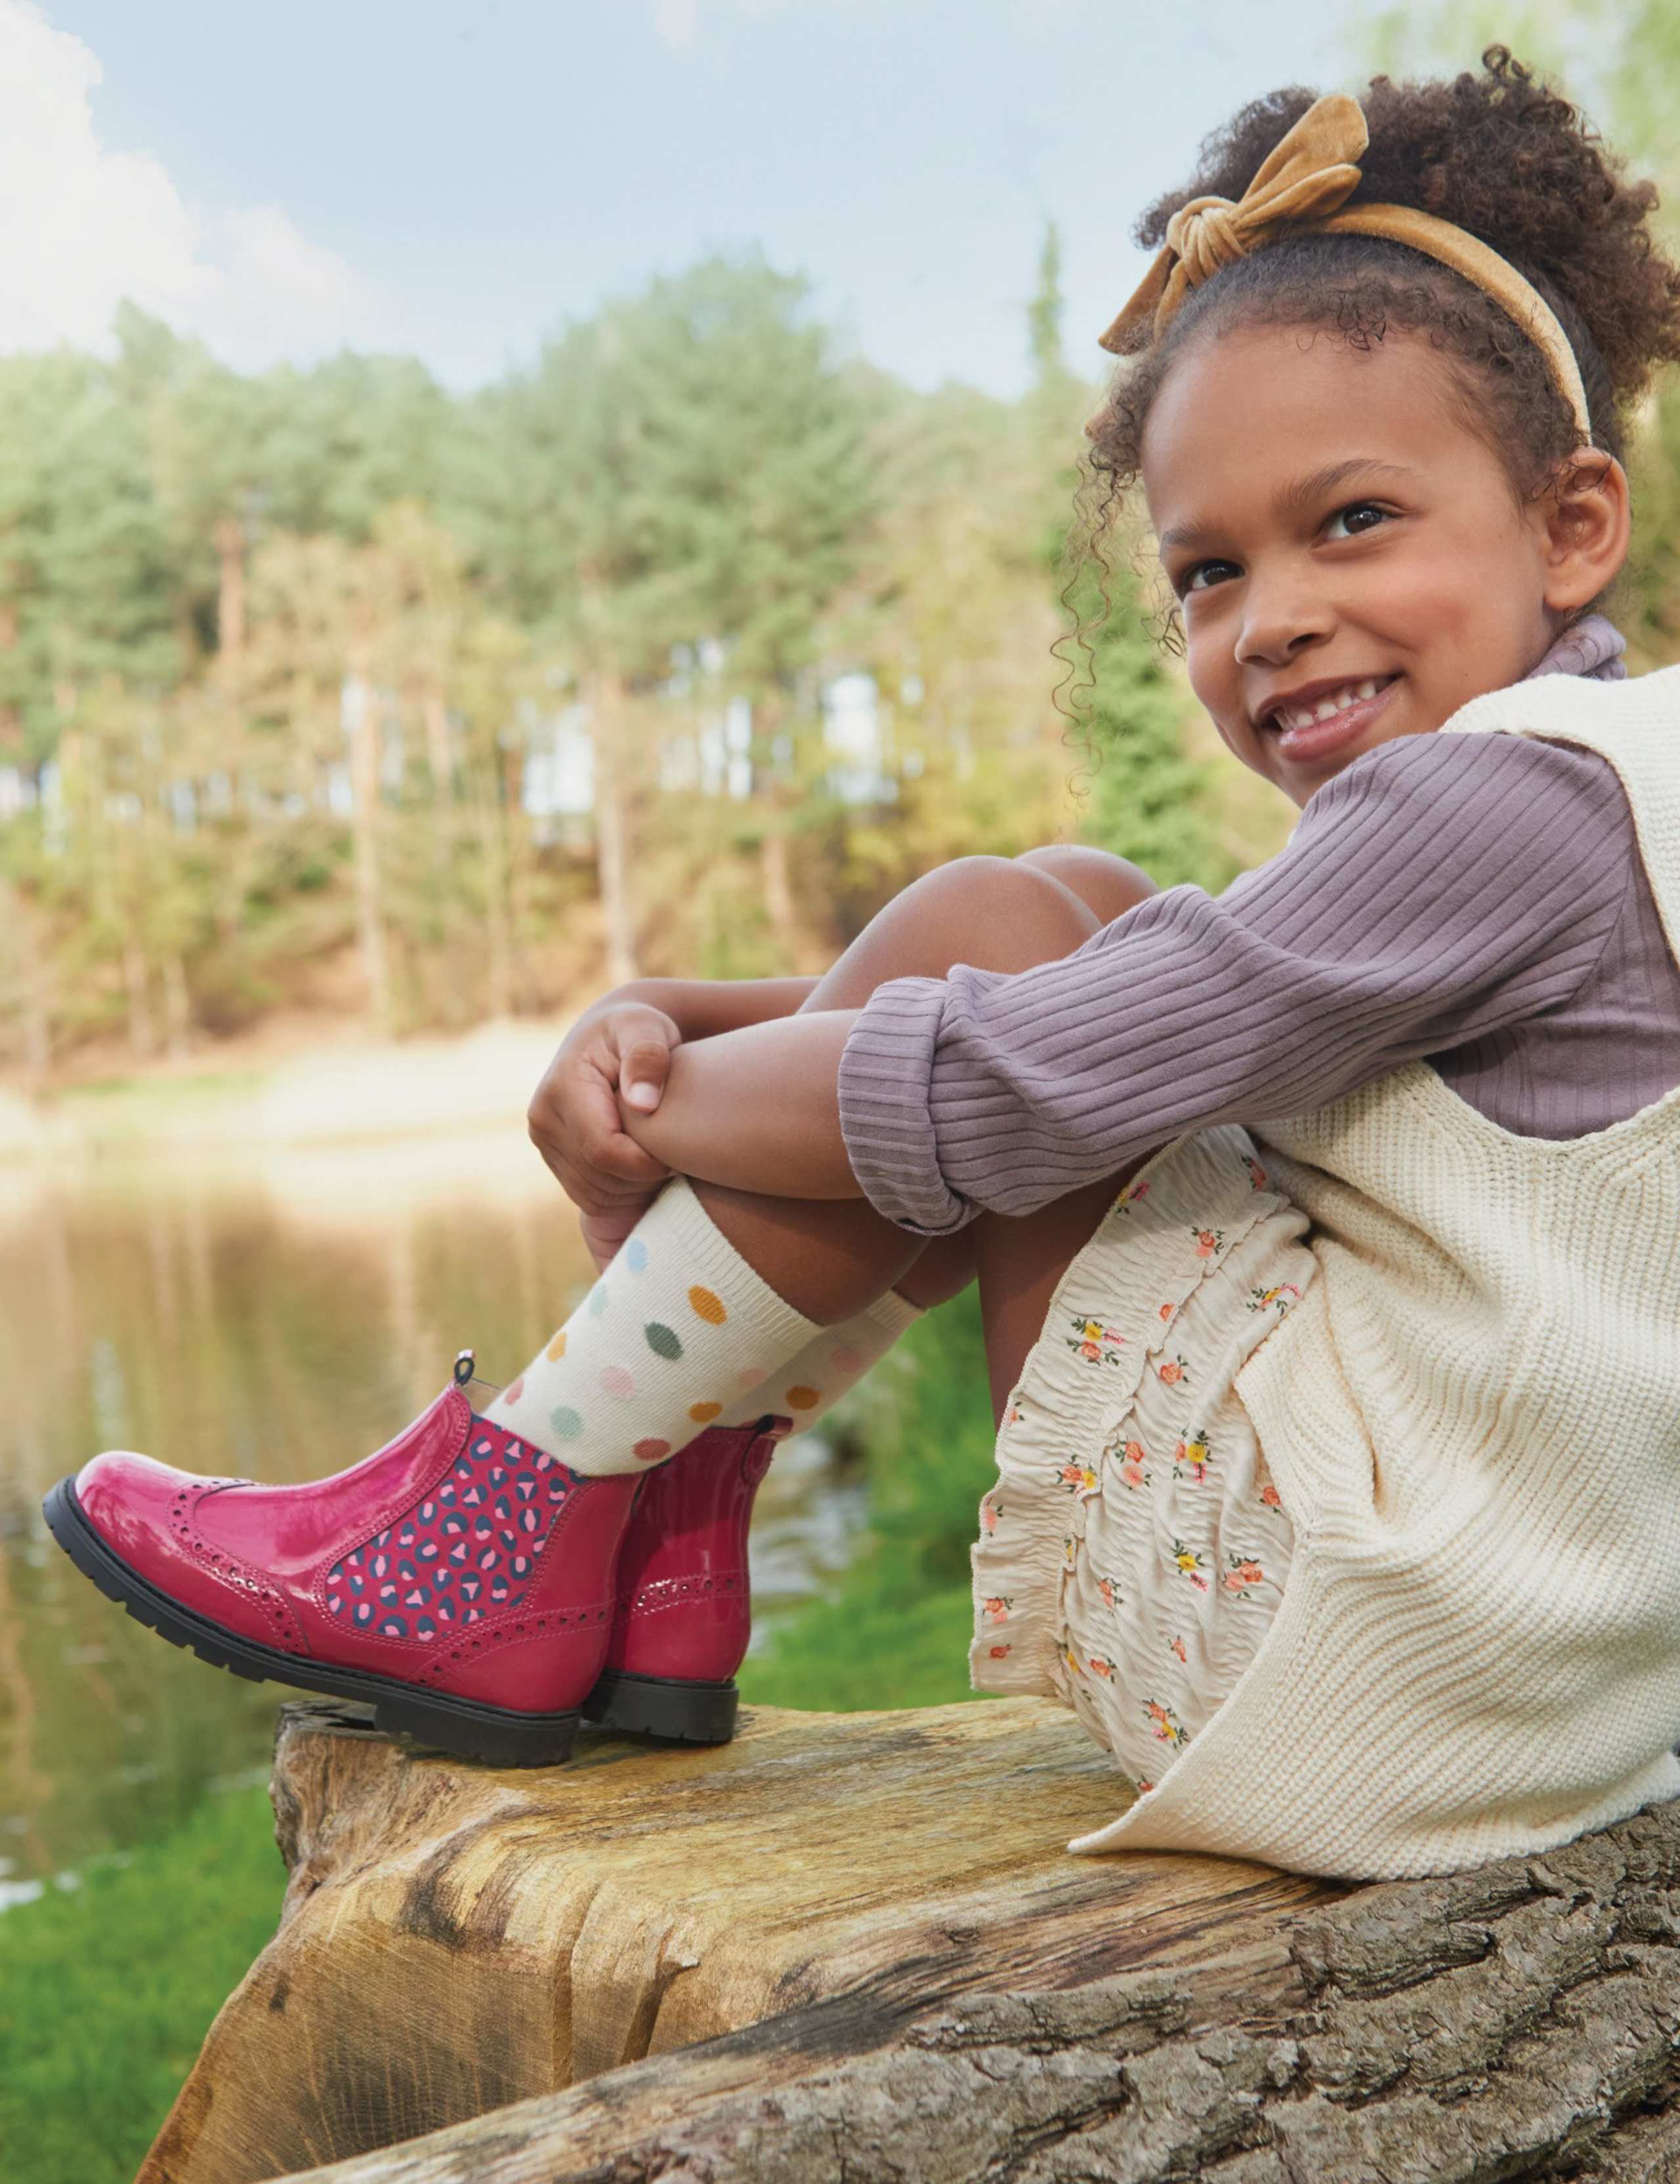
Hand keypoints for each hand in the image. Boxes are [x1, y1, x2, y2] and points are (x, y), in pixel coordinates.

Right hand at [528, 1000, 680, 1226]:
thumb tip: (642, 1103)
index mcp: (562, 1088)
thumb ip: (648, 1058)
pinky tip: (644, 1167)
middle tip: (676, 1156)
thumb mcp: (647, 1029)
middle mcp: (542, 1118)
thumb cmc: (636, 1030)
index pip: (604, 1151)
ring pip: (594, 1194)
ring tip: (661, 1159)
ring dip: (634, 1190)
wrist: (608, 1035)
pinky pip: (589, 1198)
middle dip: (643, 1178)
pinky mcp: (553, 1158)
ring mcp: (544, 1142)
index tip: (678, 1152)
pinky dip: (622, 1195)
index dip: (646, 1164)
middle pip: (599, 1177)